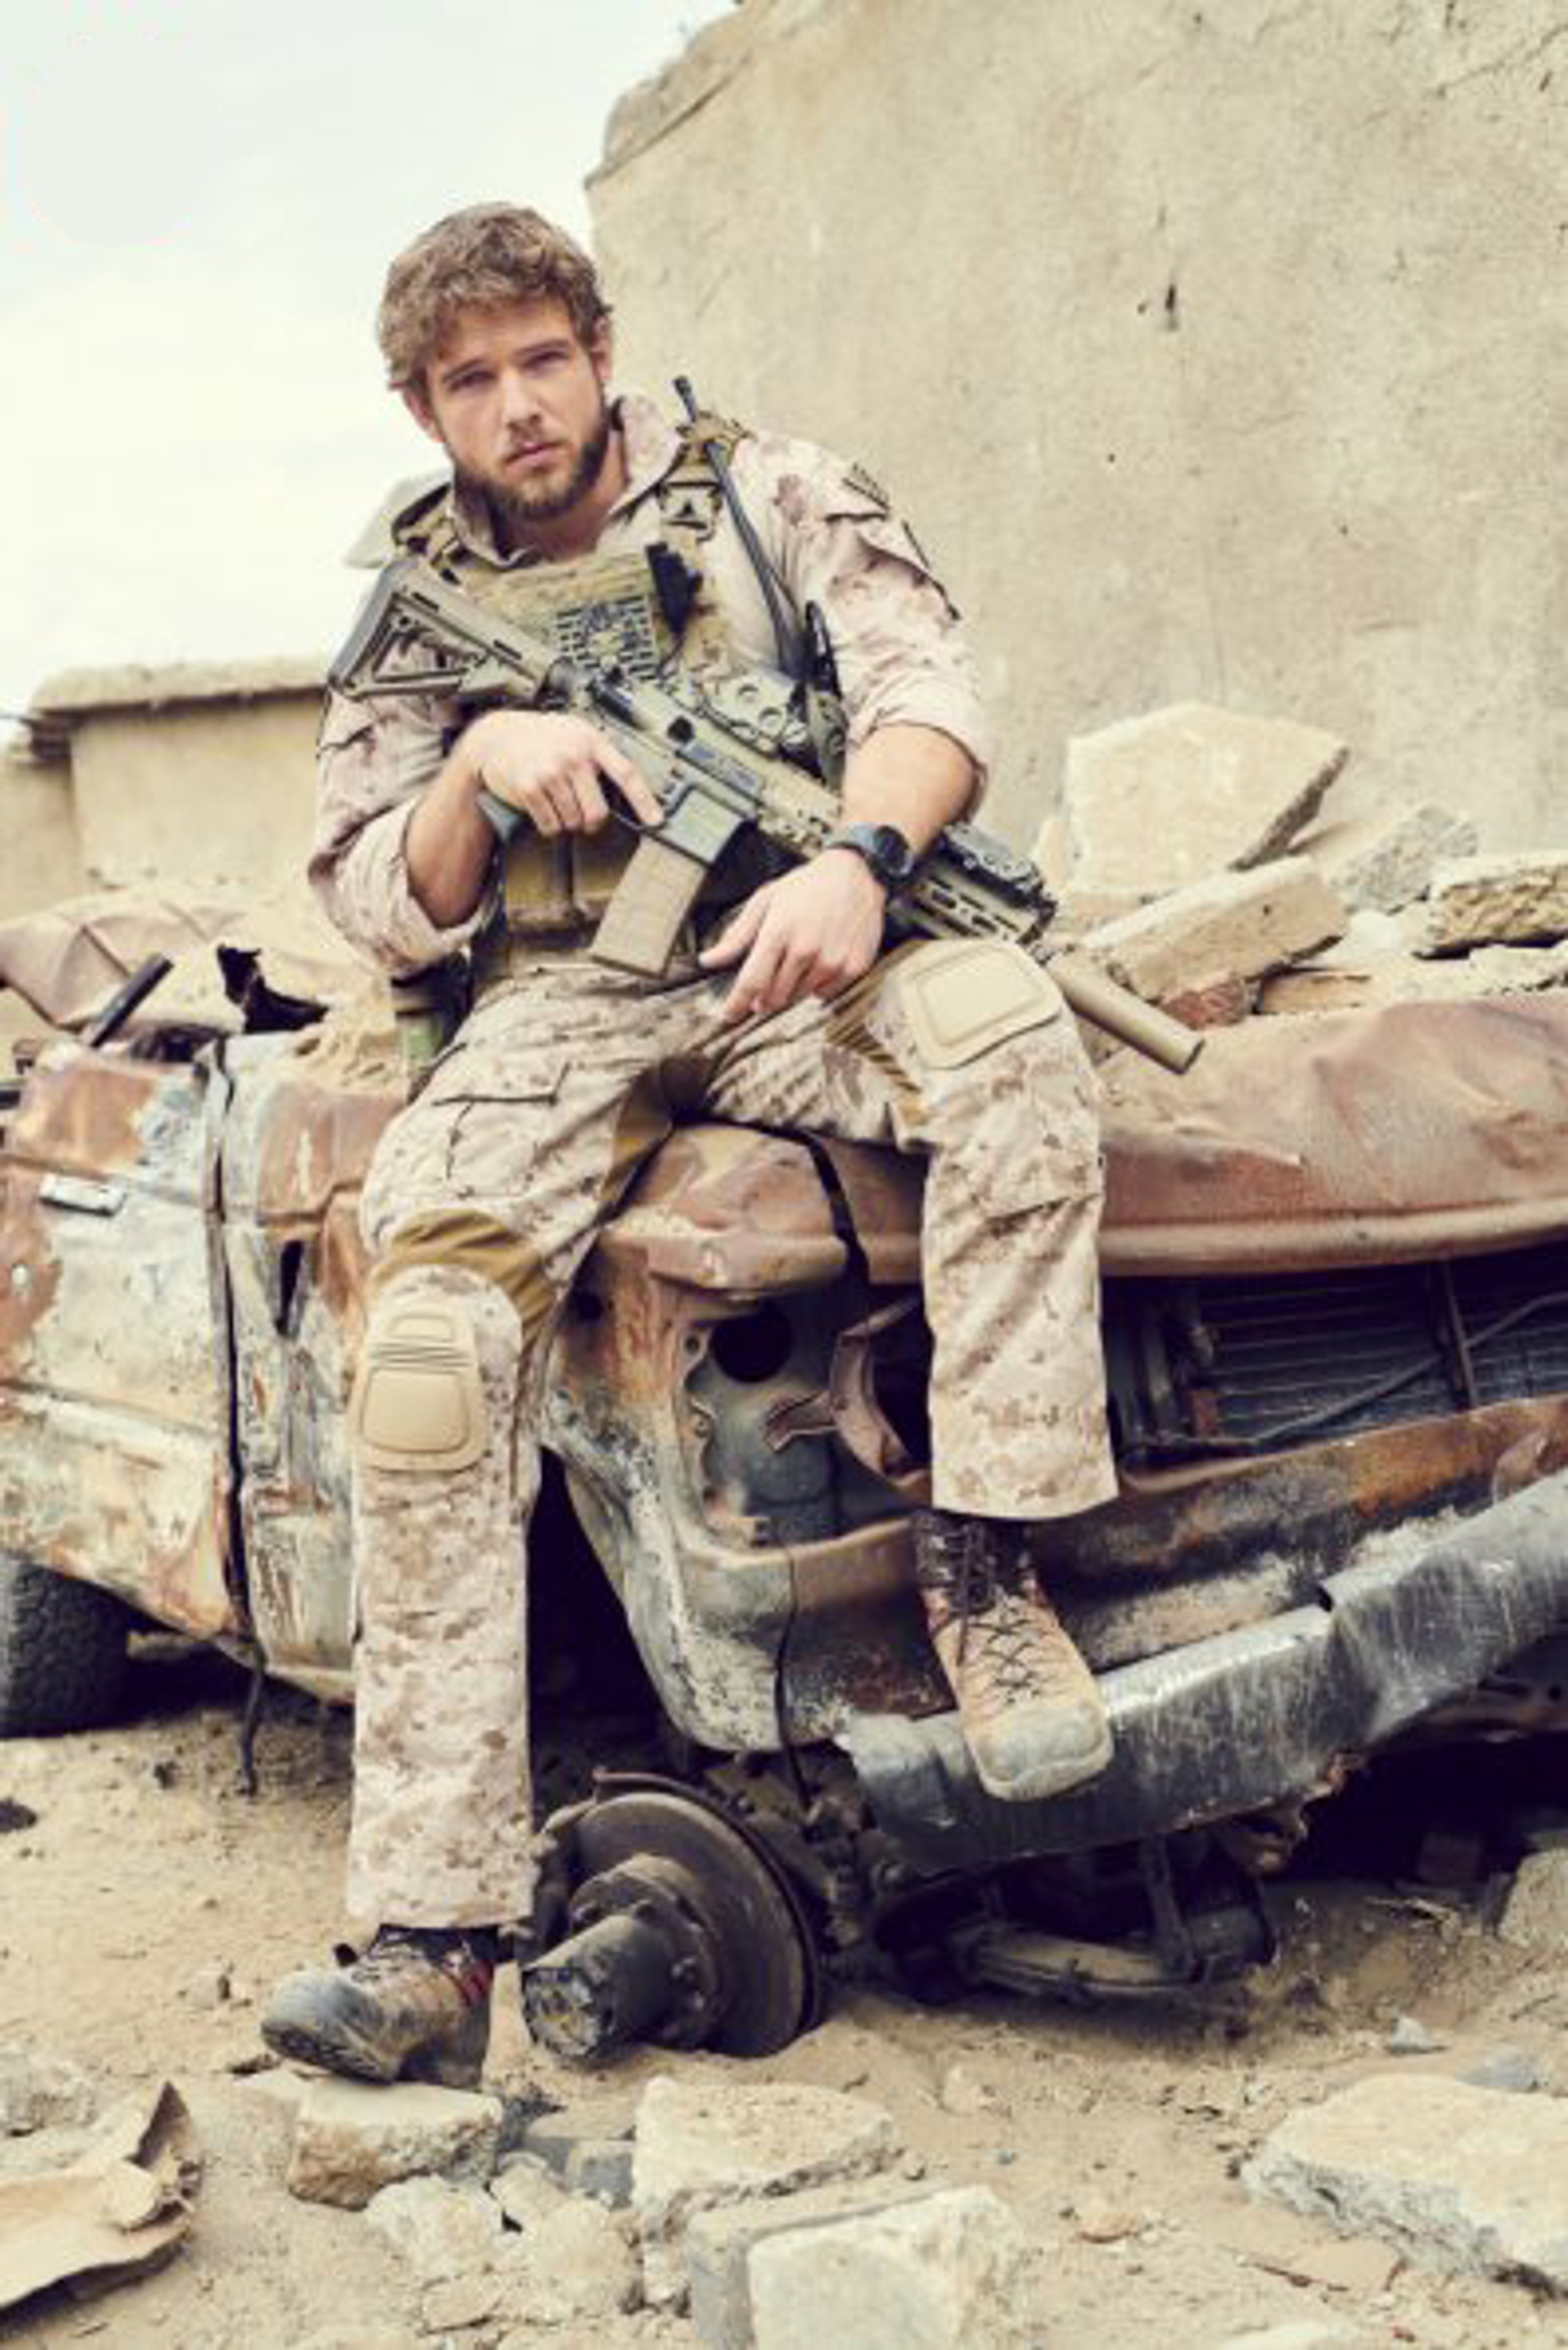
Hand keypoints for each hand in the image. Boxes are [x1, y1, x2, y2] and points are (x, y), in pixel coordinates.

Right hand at [463, 710, 662, 836]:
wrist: (498, 736)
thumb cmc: (542, 737)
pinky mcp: (530, 787)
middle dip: (592, 821)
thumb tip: (626, 791)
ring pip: (574, 821)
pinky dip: (549, 825)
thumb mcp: (575, 734)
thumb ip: (599, 756)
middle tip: (585, 817)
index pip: (626, 774)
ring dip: (568, 821)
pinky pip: (550, 825)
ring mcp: (550, 771)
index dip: (644, 801)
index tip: (657, 821)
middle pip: (598, 811)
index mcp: (591, 741)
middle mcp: (573, 755)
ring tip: (558, 803)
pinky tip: (544, 808)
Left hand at [699, 849, 886, 1022]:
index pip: (751, 982)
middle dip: (763, 999)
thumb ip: (736, 936)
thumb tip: (708, 960)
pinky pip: (825, 994)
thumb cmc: (807, 886)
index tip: (728, 1017)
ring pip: (799, 997)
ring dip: (791, 989)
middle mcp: (805, 950)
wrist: (855, 874)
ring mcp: (831, 960)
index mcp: (778, 933)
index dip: (736, 1005)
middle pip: (774, 997)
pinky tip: (820, 961)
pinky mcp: (853, 967)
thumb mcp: (765, 902)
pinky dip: (817, 985)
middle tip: (763, 988)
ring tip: (797, 961)